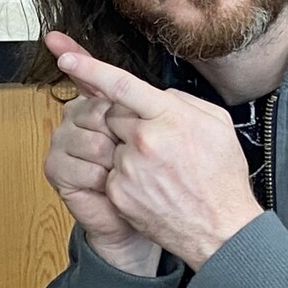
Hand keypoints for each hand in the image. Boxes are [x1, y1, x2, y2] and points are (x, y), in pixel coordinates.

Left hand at [49, 32, 263, 271]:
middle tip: (154, 141)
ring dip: (128, 151)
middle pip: (113, 115)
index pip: (121, 85)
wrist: (220, 229)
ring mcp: (129, 168)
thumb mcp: (217, 124)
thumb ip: (182, 101)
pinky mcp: (119, 192)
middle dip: (127, 122)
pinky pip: (112, 172)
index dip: (88, 68)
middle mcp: (144, 140)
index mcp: (169, 117)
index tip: (66, 58)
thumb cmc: (221, 176)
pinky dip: (127, 177)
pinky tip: (152, 187)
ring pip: (112, 144)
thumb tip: (157, 96)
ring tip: (160, 170)